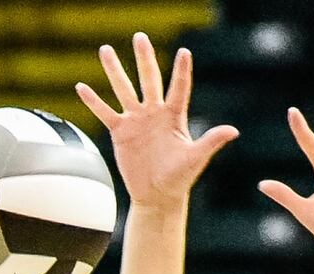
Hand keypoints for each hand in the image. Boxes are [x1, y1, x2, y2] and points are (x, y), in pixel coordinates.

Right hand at [76, 33, 237, 211]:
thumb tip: (232, 131)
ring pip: (123, 89)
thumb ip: (211, 141)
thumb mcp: (196, 158)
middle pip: (149, 79)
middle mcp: (155, 113)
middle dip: (144, 58)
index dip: (181, 71)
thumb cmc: (179, 178)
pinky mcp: (121, 132)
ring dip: (114, 71)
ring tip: (106, 50)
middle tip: (139, 37)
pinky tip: (81, 87)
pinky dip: (93, 101)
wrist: (157, 195)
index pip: (179, 87)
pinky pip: (105, 113)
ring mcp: (136, 120)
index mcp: (175, 116)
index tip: (184, 52)